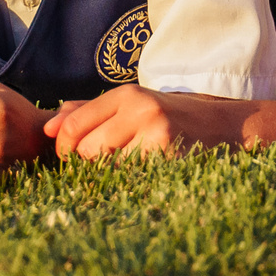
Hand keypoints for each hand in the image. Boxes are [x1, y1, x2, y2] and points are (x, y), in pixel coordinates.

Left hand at [45, 86, 250, 160]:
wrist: (228, 126)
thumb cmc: (174, 118)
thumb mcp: (134, 106)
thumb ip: (89, 112)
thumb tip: (47, 127)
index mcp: (127, 94)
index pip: (72, 125)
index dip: (64, 148)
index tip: (73, 157)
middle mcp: (139, 109)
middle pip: (85, 149)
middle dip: (88, 163)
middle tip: (109, 162)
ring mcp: (156, 132)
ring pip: (106, 166)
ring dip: (112, 173)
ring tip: (131, 166)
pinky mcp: (169, 156)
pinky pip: (131, 178)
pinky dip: (133, 181)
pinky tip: (148, 173)